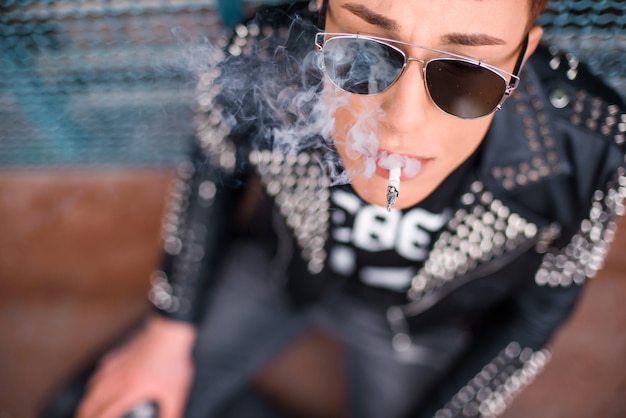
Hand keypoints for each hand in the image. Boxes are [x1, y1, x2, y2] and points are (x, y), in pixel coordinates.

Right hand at [76, 315, 196, 417]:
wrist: (168, 333)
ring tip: (86, 409)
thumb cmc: (172, 361)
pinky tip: (97, 383)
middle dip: (85, 413)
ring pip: (94, 386)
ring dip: (88, 400)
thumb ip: (171, 412)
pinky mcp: (119, 355)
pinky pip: (100, 371)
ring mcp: (117, 366)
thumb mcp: (175, 393)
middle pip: (92, 401)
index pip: (106, 413)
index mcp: (129, 391)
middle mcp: (118, 380)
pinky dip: (95, 382)